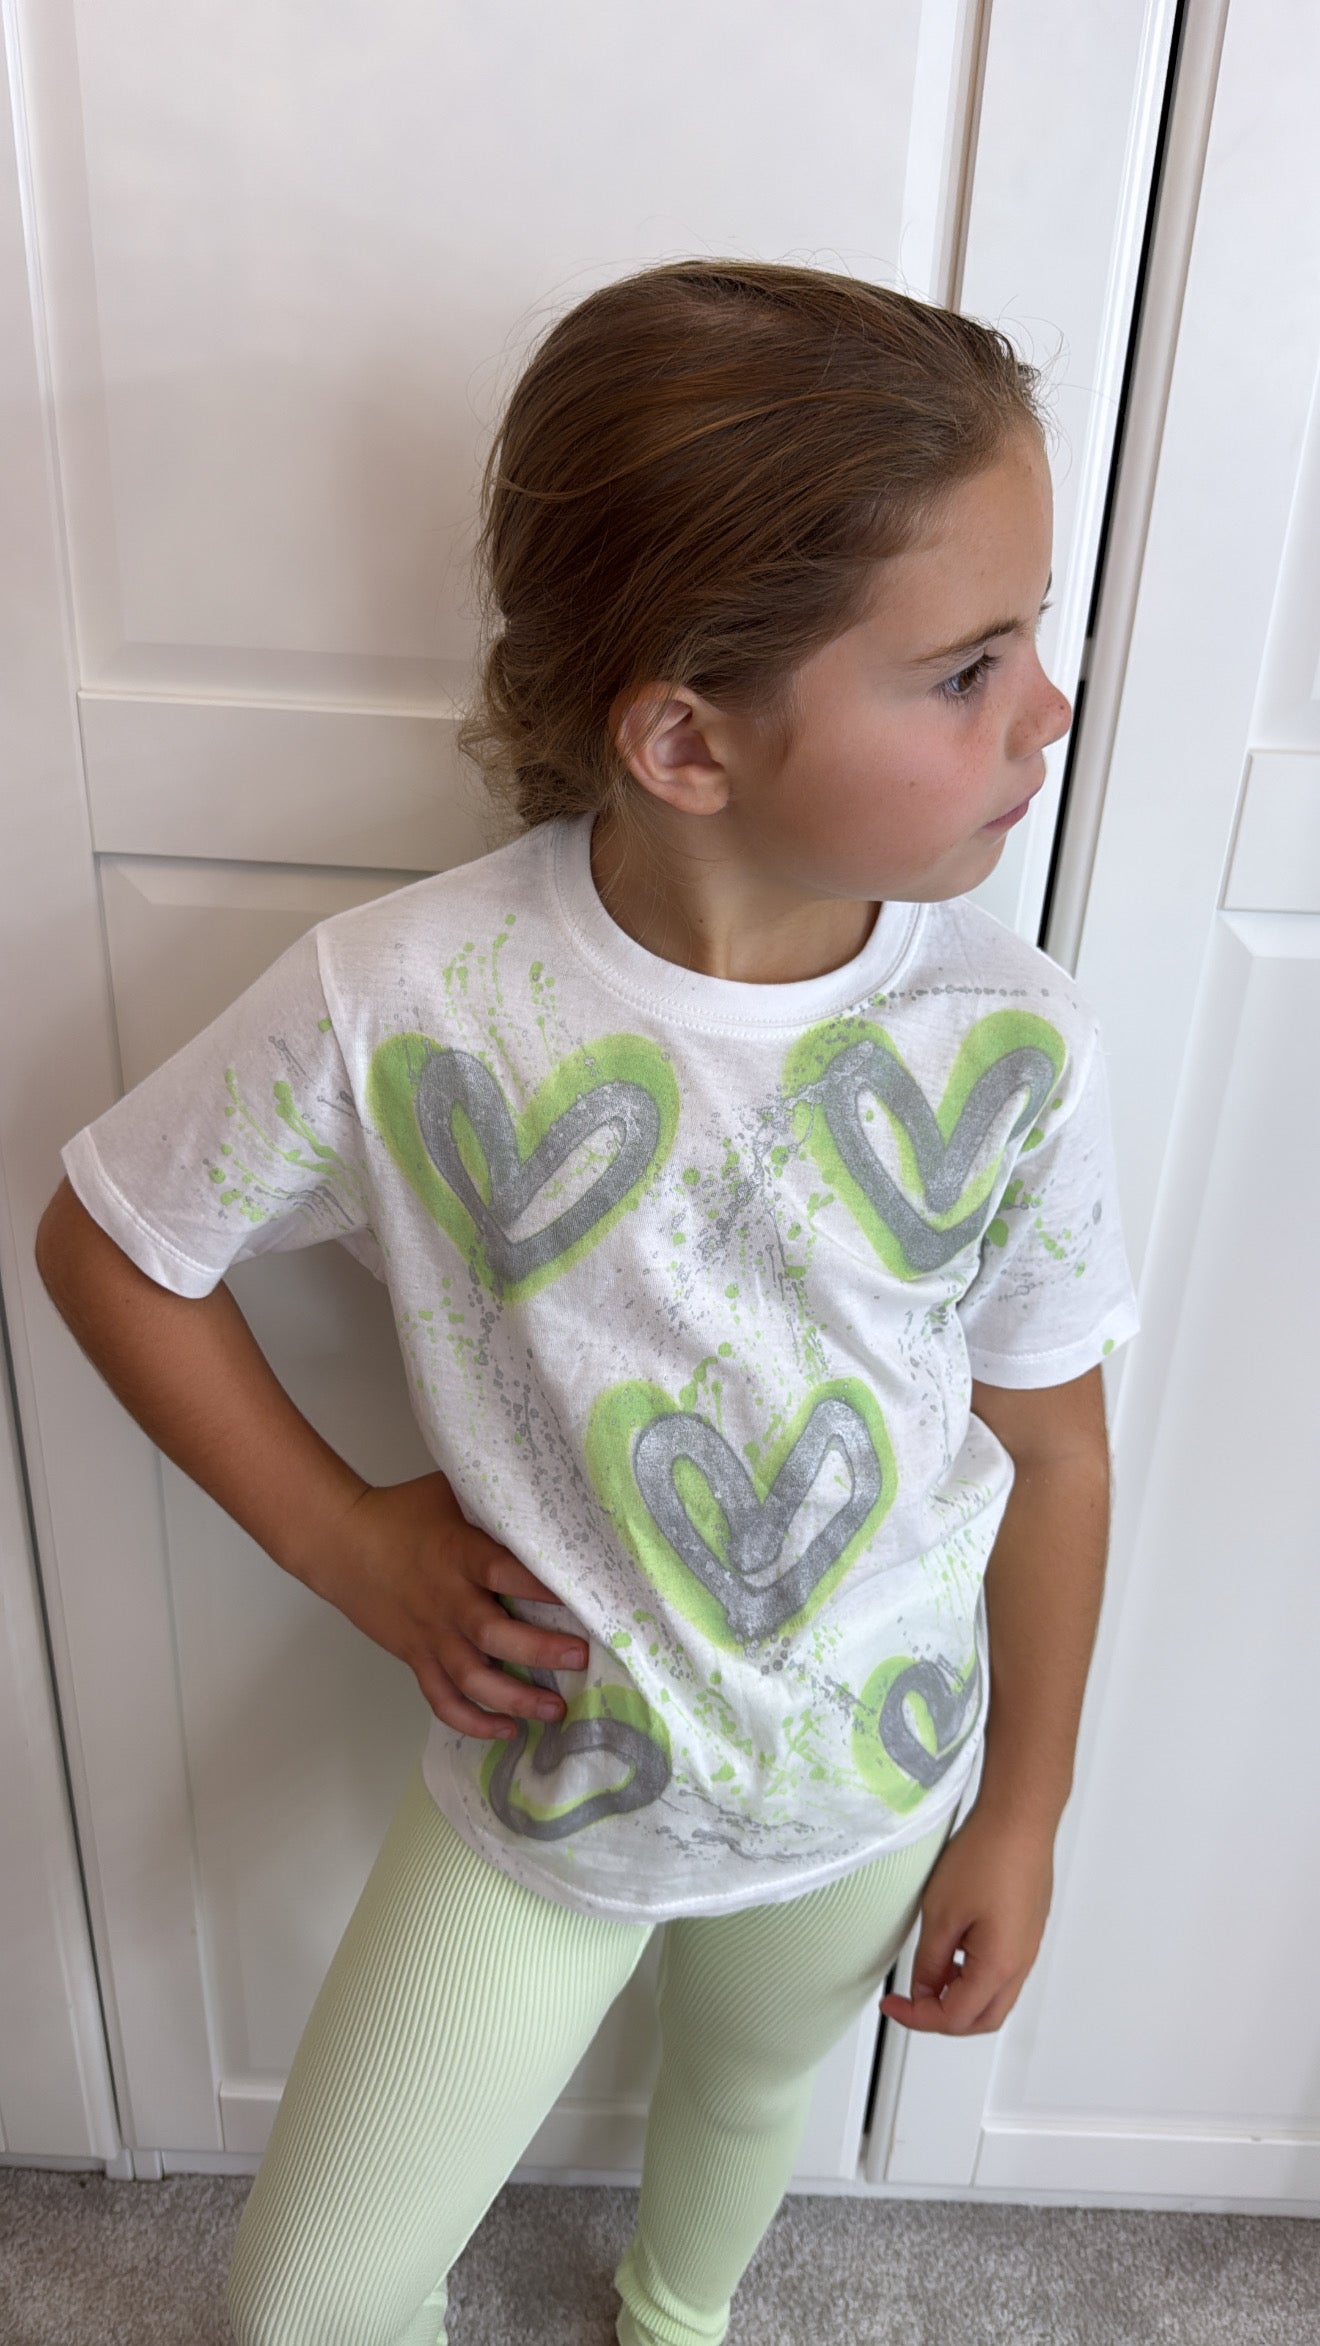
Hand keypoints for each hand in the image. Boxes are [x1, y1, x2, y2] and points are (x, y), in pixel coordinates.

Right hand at [305, 1470, 588, 1738]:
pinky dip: (473, 1721)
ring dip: (515, 1698)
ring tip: (555, 1709)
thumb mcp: (452, 1493)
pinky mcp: (415, 1656)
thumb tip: (549, 1503)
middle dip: (540, 1652)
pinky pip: (442, 1698)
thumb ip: (493, 1505)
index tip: (581, 1598)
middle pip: (494, 1635)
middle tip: (580, 1659)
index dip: (541, 1587)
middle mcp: (448, 1600)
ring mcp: (430, 1634)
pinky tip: (507, 1729)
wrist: (341, 1542)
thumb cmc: (404, 1512)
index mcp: (460, 1554)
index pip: (504, 1571)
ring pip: (473, 1678)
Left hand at [878, 1805, 1055, 2034]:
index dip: (918, 2017)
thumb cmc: (986, 1856)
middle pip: (981, 2020)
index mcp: (998, 1967)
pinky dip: (974, 1978)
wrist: (1019, 1818)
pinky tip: (953, 1953)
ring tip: (929, 1974)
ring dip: (960, 1998)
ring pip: (994, 1998)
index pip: (955, 2017)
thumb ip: (930, 1961)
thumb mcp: (941, 1913)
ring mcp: (1028, 1948)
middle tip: (911, 2002)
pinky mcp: (1027, 1931)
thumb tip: (925, 1990)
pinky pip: (1002, 1973)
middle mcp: (1020, 1964)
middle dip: (942, 2018)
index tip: (893, 2005)